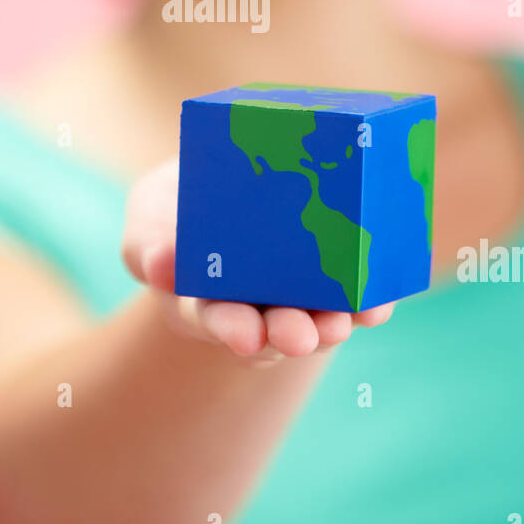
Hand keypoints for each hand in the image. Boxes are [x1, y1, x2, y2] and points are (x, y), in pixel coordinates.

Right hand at [120, 155, 394, 365]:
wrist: (233, 188)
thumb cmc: (182, 207)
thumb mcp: (151, 216)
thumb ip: (146, 242)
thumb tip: (161, 264)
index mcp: (202, 298)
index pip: (213, 319)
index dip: (227, 328)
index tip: (242, 333)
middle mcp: (253, 309)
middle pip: (269, 333)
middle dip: (285, 336)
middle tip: (296, 336)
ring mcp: (297, 299)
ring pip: (315, 321)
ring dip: (329, 325)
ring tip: (338, 324)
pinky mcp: (337, 284)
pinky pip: (355, 300)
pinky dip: (367, 306)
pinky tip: (377, 306)